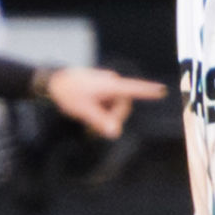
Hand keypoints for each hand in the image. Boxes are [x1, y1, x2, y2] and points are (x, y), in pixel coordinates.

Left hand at [46, 67, 167, 138]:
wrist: (52, 81)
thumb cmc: (68, 93)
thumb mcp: (84, 111)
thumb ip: (101, 121)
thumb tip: (115, 132)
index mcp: (110, 85)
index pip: (133, 89)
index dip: (148, 91)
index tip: (162, 91)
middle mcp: (111, 83)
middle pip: (123, 105)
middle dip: (114, 118)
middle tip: (96, 130)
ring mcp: (107, 85)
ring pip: (116, 106)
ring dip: (107, 116)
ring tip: (89, 123)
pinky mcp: (102, 88)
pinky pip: (109, 103)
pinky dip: (103, 112)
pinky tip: (90, 115)